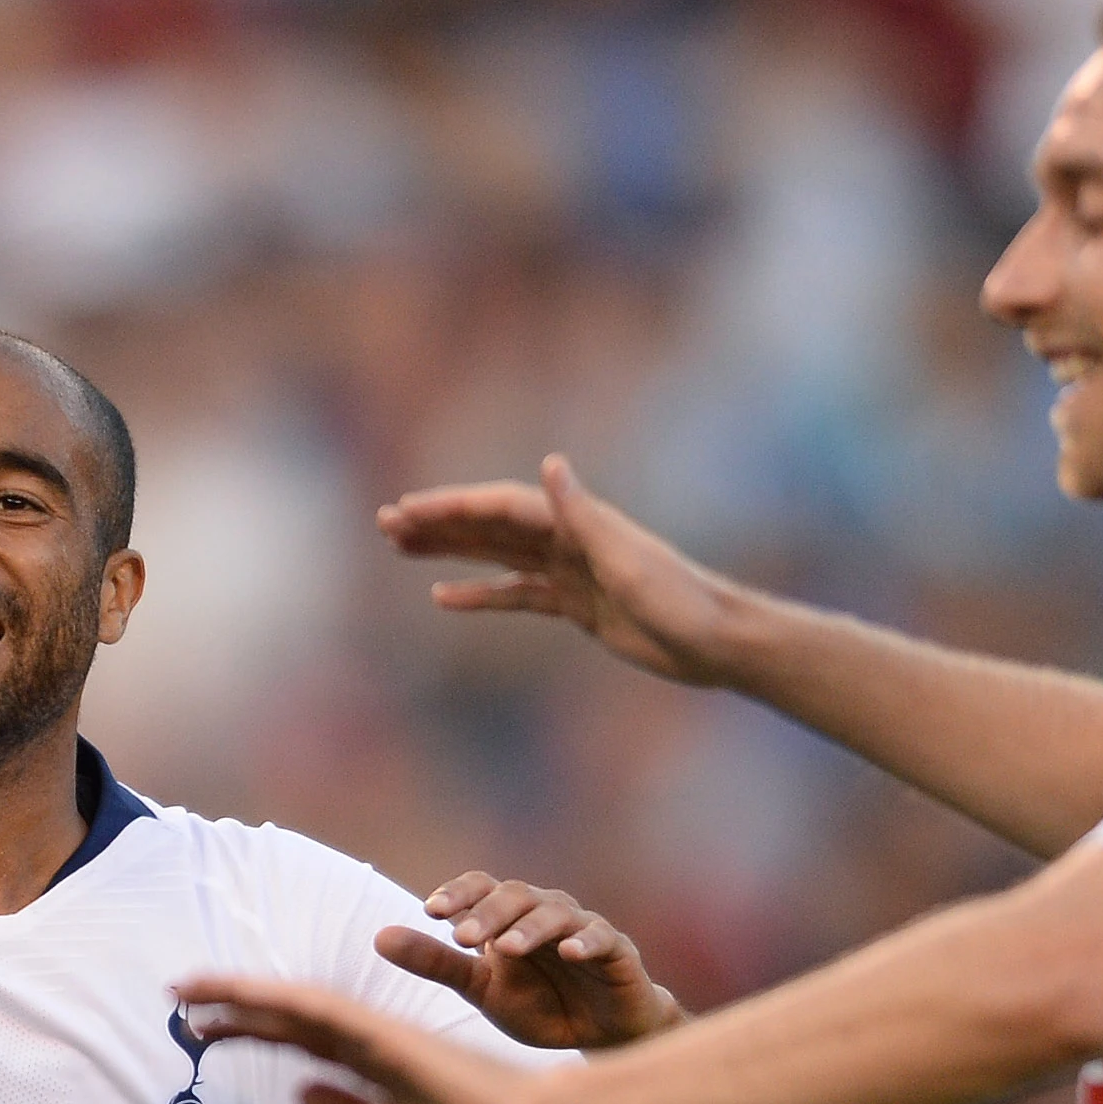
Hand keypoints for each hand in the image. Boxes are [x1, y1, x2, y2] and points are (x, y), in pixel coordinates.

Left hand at [173, 976, 582, 1103]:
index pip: (294, 1038)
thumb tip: (298, 1092)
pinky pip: (327, 1012)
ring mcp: (376, 1034)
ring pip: (296, 1003)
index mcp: (368, 1063)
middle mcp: (367, 1039)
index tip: (200, 1029)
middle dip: (229, 1003)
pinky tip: (247, 994)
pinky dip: (284, 1000)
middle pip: (285, 1014)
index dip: (246, 1028)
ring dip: (242, 993)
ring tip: (189, 987)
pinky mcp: (389, 1037)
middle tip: (175, 995)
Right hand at [377, 453, 744, 686]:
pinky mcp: (576, 605)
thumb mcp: (628, 558)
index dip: (453, 507)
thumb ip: (584, 514)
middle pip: (491, 525)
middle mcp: (569, 540)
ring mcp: (570, 572)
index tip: (407, 510)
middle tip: (385, 524)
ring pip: (497, 556)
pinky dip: (480, 595)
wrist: (717, 640)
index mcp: (578, 523)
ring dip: (450, 550)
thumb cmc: (681, 598)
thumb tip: (548, 463)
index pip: (502, 507)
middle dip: (438, 523)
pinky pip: (517, 595)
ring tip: (402, 549)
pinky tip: (444, 598)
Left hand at [379, 873, 679, 1049]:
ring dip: (529, 928)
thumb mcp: (482, 990)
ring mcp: (583, 927)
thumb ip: (437, 963)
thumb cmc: (541, 1006)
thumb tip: (378, 937)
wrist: (603, 1038)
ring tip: (505, 948)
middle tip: (461, 937)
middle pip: (514, 895)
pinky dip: (587, 942)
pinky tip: (572, 953)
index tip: (430, 910)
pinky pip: (603, 938)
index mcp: (508, 916)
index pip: (480, 888)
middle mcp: (544, 911)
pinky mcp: (617, 950)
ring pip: (554, 913)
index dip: (458, 894)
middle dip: (487, 913)